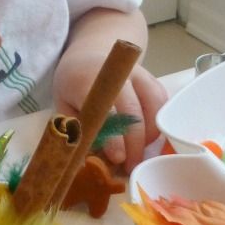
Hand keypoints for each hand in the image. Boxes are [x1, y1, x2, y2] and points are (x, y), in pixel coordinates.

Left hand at [54, 50, 167, 171]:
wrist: (89, 57)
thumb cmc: (73, 87)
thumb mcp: (62, 107)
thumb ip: (72, 132)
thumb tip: (82, 165)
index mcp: (89, 81)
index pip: (106, 111)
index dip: (113, 137)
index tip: (117, 158)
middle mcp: (118, 75)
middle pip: (134, 112)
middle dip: (134, 145)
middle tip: (129, 167)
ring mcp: (139, 75)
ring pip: (154, 109)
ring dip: (148, 138)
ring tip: (137, 156)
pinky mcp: (153, 80)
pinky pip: (162, 106)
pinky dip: (158, 126)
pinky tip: (146, 142)